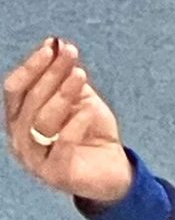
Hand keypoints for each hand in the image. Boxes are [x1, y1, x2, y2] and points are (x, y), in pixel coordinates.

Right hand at [4, 38, 132, 203]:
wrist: (115, 172)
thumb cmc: (92, 134)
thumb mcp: (79, 100)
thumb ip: (66, 77)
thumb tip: (59, 45)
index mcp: (18, 120)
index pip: (15, 88)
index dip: (32, 66)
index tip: (53, 46)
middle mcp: (19, 140)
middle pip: (30, 100)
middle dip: (51, 74)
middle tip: (71, 55)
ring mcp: (35, 160)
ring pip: (42, 121)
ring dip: (62, 94)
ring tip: (81, 76)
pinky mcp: (56, 175)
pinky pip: (62, 145)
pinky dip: (75, 124)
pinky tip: (89, 109)